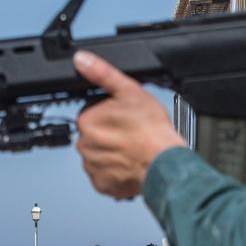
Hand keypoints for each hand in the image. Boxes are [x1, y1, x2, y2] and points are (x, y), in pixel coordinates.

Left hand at [72, 50, 185, 197]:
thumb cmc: (151, 130)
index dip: (110, 115)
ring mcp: (93, 167)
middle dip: (110, 135)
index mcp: (87, 122)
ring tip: (133, 149)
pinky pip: (106, 176)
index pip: (93, 115)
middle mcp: (84, 146)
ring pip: (100, 156)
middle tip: (131, 134)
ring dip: (113, 153)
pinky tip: (130, 163)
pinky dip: (116, 171)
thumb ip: (102, 73)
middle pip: (96, 136)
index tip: (125, 119)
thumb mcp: (129, 91)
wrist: (165, 164)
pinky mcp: (103, 185)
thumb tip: (81, 60)